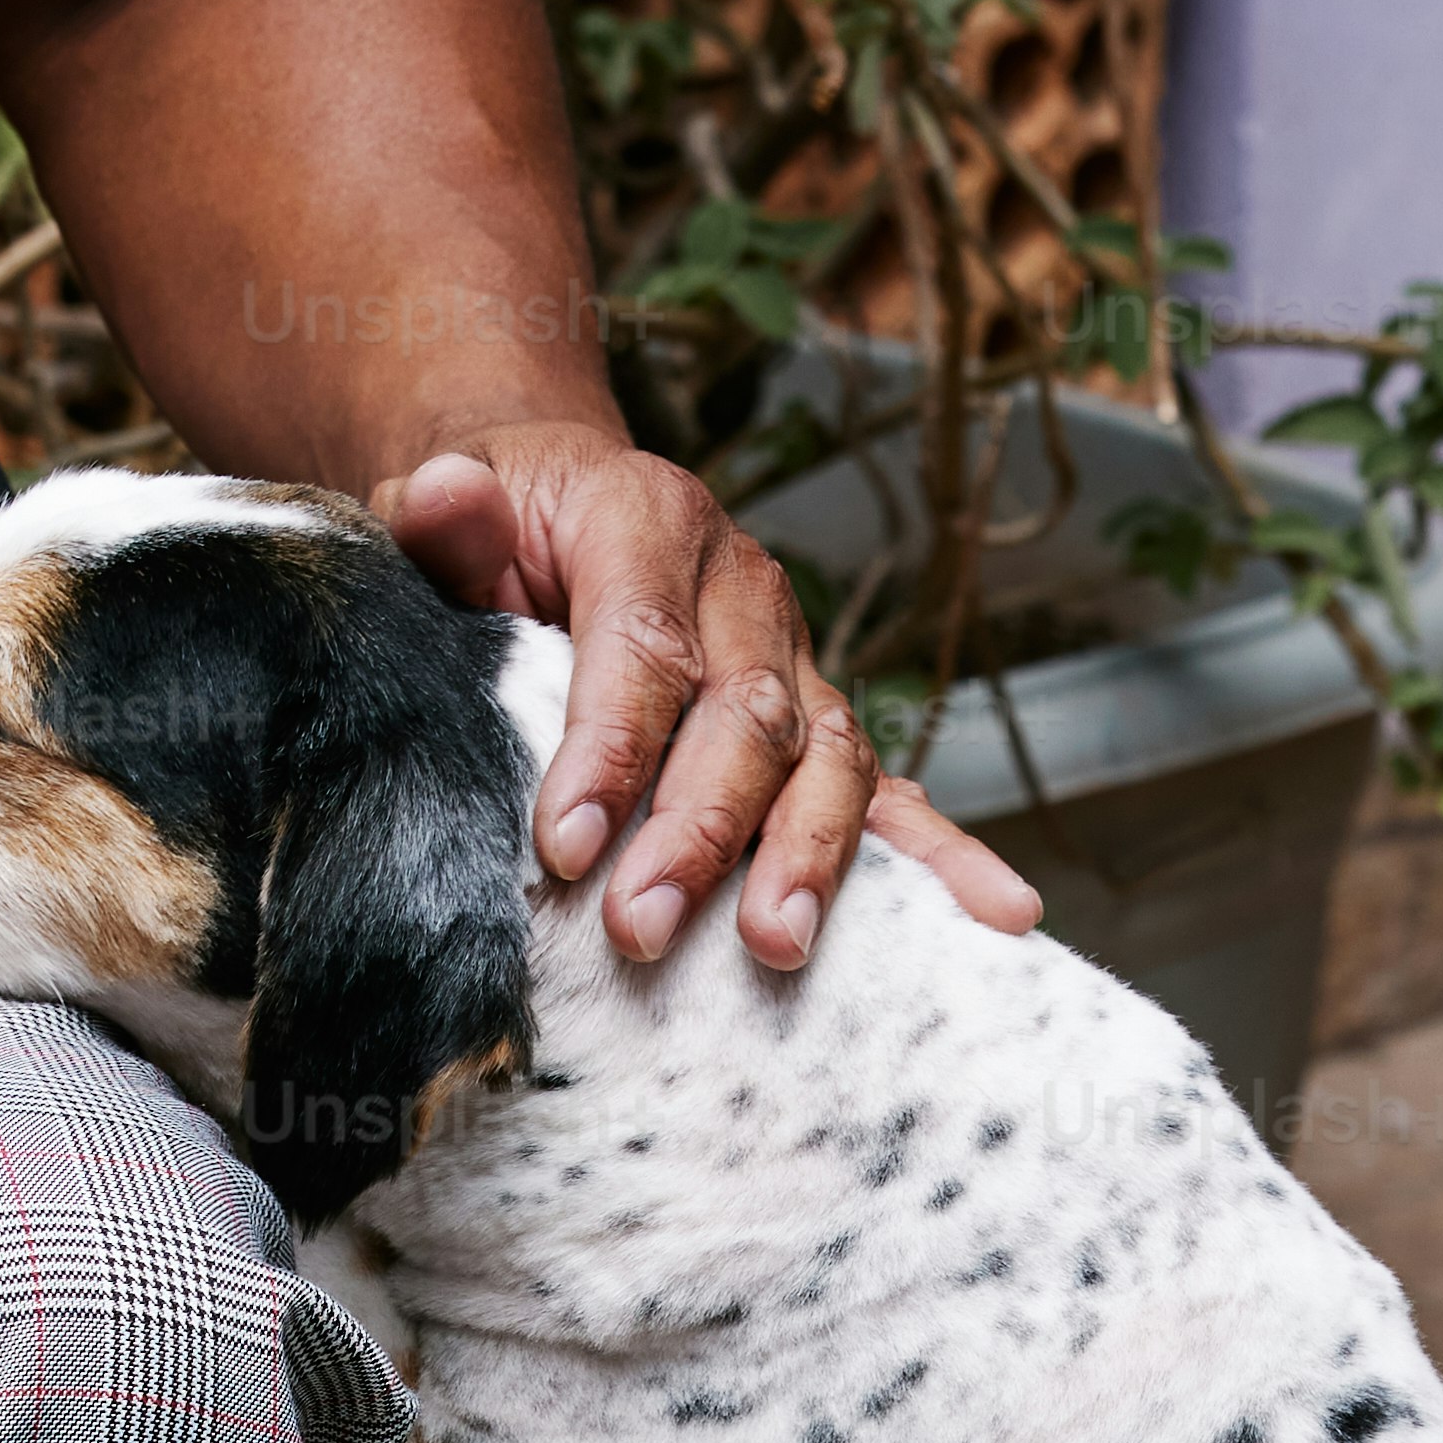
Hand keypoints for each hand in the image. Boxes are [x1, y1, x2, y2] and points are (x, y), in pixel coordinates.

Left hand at [378, 429, 1045, 971]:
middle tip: (640, 926)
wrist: (548, 510)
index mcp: (650, 520)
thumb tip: (442, 496)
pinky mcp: (818, 725)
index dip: (611, 750)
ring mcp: (795, 660)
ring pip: (828, 758)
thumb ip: (442, 516)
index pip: (645, 645)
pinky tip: (999, 912)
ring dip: (810, 858)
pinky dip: (945, 855)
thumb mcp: (445, 509)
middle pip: (747, 714)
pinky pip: (887, 792)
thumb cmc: (490, 536)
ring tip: (778, 946)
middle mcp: (743, 588)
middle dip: (700, 830)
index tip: (567, 848)